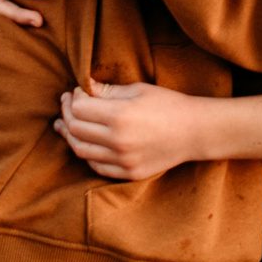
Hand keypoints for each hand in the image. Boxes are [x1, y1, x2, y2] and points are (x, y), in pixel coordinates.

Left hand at [56, 80, 208, 179]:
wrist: (195, 131)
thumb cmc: (168, 104)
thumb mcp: (138, 90)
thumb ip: (108, 91)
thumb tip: (84, 88)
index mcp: (119, 116)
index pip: (79, 108)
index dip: (74, 98)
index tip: (78, 91)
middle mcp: (117, 141)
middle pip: (75, 130)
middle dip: (67, 114)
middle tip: (67, 104)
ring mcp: (122, 160)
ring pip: (81, 151)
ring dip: (71, 136)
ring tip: (66, 124)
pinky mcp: (128, 173)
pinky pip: (96, 166)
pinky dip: (86, 153)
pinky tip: (85, 142)